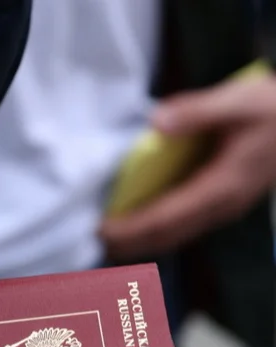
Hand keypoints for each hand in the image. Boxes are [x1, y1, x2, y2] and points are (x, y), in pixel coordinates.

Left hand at [100, 75, 275, 260]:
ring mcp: (223, 208)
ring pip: (176, 234)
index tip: (101, 230)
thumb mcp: (239, 100)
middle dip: (130, 243)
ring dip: (141, 240)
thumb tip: (156, 122)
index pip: (167, 217)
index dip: (132, 228)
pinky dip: (156, 229)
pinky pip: (184, 224)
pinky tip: (136, 223)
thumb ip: (198, 111)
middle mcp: (221, 206)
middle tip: (92, 241)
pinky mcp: (222, 201)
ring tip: (108, 239)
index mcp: (222, 187)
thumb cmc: (274, 110)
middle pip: (167, 235)